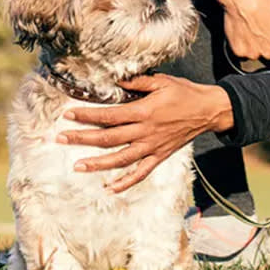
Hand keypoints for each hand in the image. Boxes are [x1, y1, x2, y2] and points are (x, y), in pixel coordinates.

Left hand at [57, 74, 232, 191]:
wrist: (209, 111)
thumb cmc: (185, 93)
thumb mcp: (162, 81)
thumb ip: (138, 82)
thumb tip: (116, 81)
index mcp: (144, 111)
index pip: (109, 116)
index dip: (87, 115)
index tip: (68, 115)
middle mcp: (146, 132)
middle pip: (108, 139)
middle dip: (82, 138)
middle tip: (60, 138)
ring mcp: (152, 147)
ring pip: (120, 159)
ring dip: (97, 164)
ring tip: (77, 166)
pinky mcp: (160, 156)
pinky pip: (141, 173)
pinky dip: (126, 182)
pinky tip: (110, 189)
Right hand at [210, 0, 269, 60]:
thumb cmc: (264, 4)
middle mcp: (268, 53)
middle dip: (269, 42)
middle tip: (264, 26)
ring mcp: (253, 53)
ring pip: (257, 53)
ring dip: (257, 45)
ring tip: (254, 28)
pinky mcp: (239, 51)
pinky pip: (244, 52)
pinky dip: (245, 44)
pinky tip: (246, 32)